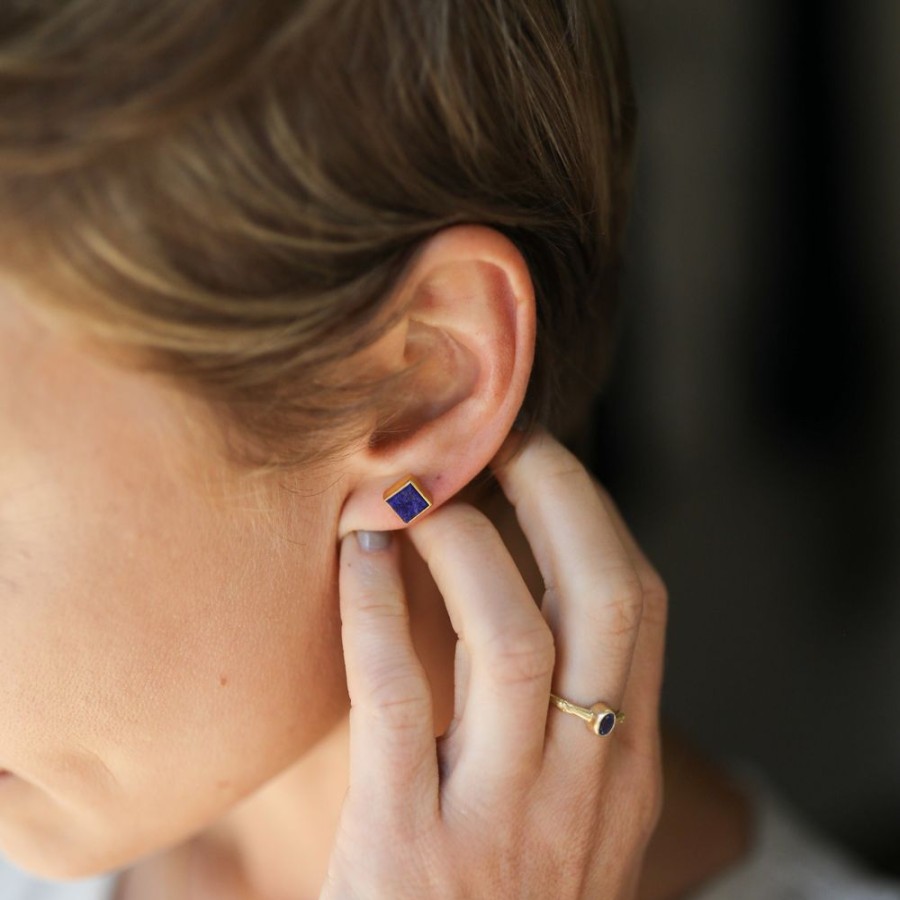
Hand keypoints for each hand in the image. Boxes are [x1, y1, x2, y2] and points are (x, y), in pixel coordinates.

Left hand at [322, 426, 666, 898]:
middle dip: (560, 497)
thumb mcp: (564, 818)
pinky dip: (377, 606)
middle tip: (500, 439)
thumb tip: (523, 593)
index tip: (545, 460)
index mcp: (619, 768)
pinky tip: (355, 555)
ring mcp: (504, 815)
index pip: (640, 607)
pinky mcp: (409, 844)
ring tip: (420, 497)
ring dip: (468, 544)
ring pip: (512, 637)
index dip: (595, 515)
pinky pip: (397, 693)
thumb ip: (561, 722)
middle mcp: (582, 781)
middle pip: (605, 600)